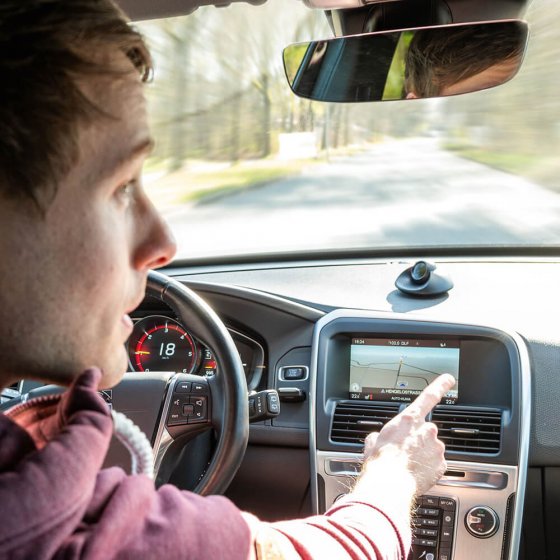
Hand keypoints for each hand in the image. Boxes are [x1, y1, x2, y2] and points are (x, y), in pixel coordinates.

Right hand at [362, 374, 455, 495]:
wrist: (390, 484)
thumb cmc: (380, 462)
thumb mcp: (373, 442)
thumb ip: (380, 435)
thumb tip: (377, 439)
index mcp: (408, 419)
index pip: (428, 397)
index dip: (440, 386)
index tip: (449, 379)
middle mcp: (426, 430)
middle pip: (426, 430)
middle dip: (419, 440)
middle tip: (405, 452)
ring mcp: (436, 447)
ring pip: (432, 448)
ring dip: (423, 455)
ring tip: (408, 466)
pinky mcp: (442, 464)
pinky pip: (437, 464)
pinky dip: (429, 468)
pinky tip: (416, 474)